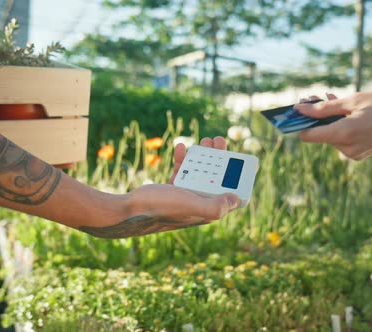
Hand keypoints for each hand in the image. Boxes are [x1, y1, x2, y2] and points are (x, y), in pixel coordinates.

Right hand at [79, 137, 240, 238]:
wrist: (129, 210)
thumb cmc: (160, 208)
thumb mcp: (190, 206)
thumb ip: (215, 206)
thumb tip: (235, 199)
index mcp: (208, 211)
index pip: (230, 193)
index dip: (238, 177)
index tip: (242, 159)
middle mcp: (199, 204)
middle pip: (216, 178)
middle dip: (220, 158)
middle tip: (218, 140)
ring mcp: (185, 196)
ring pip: (200, 172)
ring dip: (203, 156)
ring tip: (203, 140)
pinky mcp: (172, 190)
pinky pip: (182, 172)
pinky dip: (182, 159)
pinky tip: (180, 147)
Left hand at [294, 86, 371, 159]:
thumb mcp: (355, 100)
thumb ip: (324, 108)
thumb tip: (299, 110)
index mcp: (344, 135)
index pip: (308, 136)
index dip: (299, 123)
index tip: (295, 109)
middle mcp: (348, 149)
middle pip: (320, 134)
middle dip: (317, 116)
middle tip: (318, 96)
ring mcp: (356, 153)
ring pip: (333, 135)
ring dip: (331, 118)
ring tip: (337, 98)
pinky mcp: (364, 152)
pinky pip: (345, 138)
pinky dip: (343, 125)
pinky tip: (349, 110)